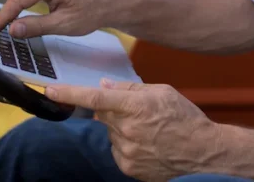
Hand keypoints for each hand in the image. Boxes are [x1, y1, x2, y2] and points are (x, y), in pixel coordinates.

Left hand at [47, 79, 221, 181]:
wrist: (204, 151)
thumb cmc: (185, 117)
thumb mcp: (161, 91)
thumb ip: (129, 89)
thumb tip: (104, 86)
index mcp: (135, 106)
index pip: (94, 98)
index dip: (69, 94)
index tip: (49, 89)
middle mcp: (127, 130)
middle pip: (103, 114)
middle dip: (113, 110)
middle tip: (137, 112)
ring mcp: (127, 151)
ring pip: (111, 133)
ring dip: (122, 129)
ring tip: (149, 131)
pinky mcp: (129, 167)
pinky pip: (117, 150)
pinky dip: (127, 145)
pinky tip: (148, 144)